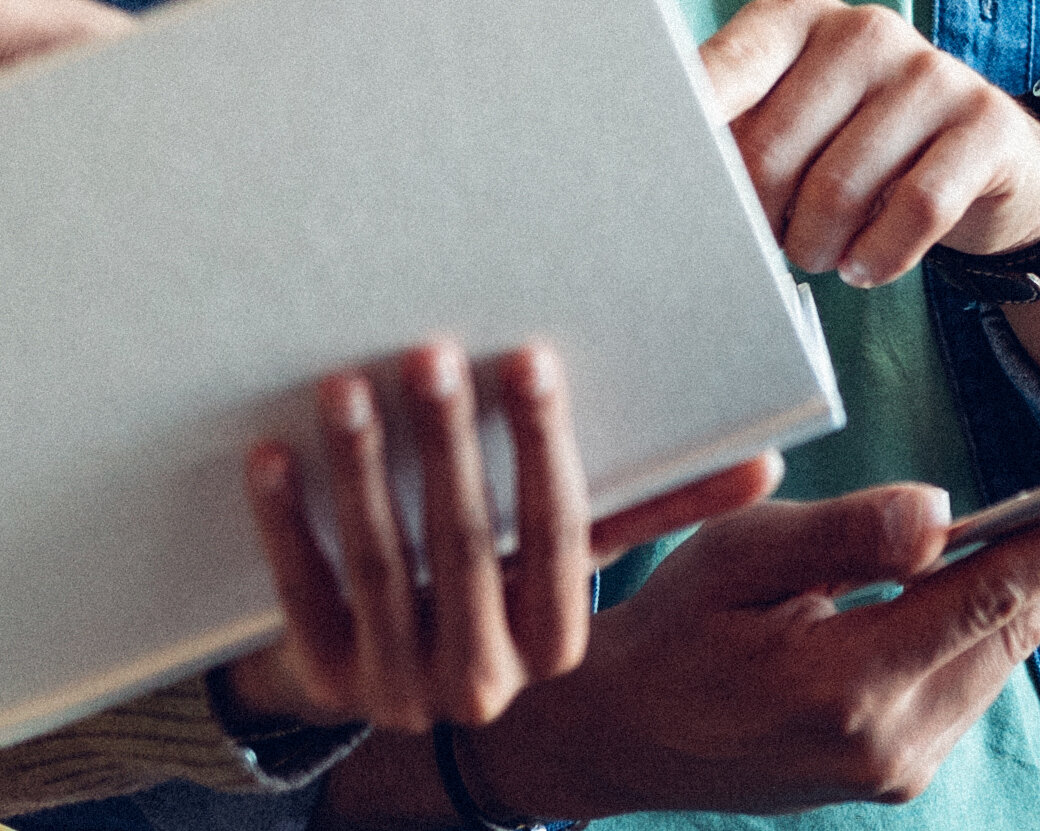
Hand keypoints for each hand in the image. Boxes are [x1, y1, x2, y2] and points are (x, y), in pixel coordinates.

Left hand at [216, 339, 784, 734]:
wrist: (387, 672)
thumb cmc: (499, 583)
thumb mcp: (572, 555)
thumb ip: (658, 507)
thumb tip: (766, 461)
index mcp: (557, 646)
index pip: (559, 539)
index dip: (545, 449)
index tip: (531, 359)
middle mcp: (483, 682)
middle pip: (461, 549)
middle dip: (447, 445)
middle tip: (430, 353)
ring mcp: (397, 686)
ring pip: (379, 567)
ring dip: (361, 470)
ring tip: (345, 386)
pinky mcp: (324, 677)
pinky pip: (301, 593)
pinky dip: (286, 520)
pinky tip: (273, 453)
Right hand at [452, 482, 1039, 818]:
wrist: (610, 741)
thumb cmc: (662, 631)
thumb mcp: (735, 558)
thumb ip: (845, 535)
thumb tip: (941, 512)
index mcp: (846, 684)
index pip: (988, 599)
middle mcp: (888, 741)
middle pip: (1014, 633)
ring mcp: (894, 766)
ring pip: (999, 659)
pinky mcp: (893, 770)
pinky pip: (969, 681)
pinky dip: (997, 625)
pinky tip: (1016, 576)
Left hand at [700, 0, 1039, 284]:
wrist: (983, 155)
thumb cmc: (853, 140)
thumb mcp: (790, 119)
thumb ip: (729, 132)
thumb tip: (659, 175)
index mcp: (795, 18)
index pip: (721, 72)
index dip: (688, 138)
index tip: (670, 188)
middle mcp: (862, 30)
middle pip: (771, 150)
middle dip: (756, 217)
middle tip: (765, 239)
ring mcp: (929, 71)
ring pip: (838, 189)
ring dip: (814, 246)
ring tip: (815, 252)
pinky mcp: (984, 121)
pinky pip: (915, 210)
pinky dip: (878, 257)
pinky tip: (864, 266)